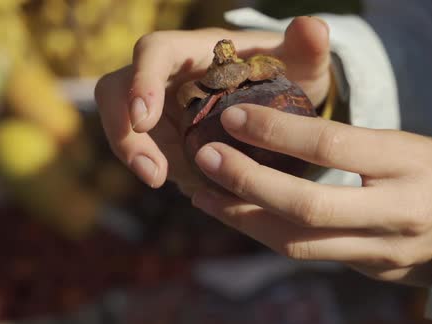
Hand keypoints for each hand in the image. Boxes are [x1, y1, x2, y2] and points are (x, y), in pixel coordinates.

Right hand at [94, 17, 331, 194]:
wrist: (284, 104)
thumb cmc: (288, 75)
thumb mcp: (301, 64)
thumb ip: (306, 46)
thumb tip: (314, 26)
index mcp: (197, 50)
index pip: (155, 52)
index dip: (141, 81)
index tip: (144, 119)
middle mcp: (171, 77)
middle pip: (118, 91)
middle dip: (125, 132)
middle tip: (154, 172)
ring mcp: (163, 108)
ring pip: (126, 126)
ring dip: (138, 157)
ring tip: (167, 183)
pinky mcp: (167, 136)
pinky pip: (150, 152)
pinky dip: (164, 170)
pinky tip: (194, 189)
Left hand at [190, 105, 431, 286]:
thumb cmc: (429, 172)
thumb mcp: (400, 144)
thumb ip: (345, 144)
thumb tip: (271, 133)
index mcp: (406, 164)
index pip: (331, 145)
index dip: (277, 130)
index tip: (235, 117)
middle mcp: (394, 213)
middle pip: (307, 207)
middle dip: (248, 183)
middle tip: (206, 159)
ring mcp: (380, 251)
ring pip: (298, 243)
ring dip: (243, 218)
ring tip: (203, 195)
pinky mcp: (367, 272)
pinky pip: (305, 254)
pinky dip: (265, 233)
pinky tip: (237, 214)